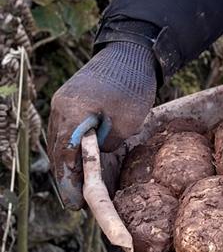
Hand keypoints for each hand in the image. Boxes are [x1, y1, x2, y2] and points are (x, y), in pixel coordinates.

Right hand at [47, 42, 156, 207]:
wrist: (134, 48)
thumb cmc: (134, 84)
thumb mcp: (127, 122)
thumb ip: (107, 144)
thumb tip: (96, 155)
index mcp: (72, 112)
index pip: (65, 156)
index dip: (69, 182)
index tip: (75, 203)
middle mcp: (61, 106)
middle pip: (58, 149)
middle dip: (66, 175)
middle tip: (75, 198)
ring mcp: (63, 99)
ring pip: (60, 138)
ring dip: (68, 159)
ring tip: (77, 182)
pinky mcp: (70, 96)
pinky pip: (66, 126)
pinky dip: (73, 143)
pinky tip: (81, 156)